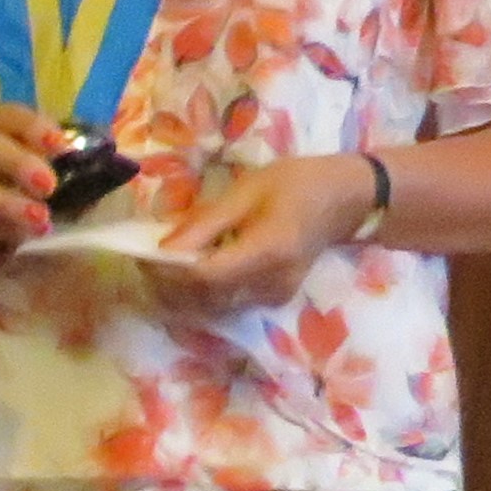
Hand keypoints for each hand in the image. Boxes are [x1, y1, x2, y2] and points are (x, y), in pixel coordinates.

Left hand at [155, 154, 372, 308]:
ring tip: (161, 268)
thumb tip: (162, 249)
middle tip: (144, 263)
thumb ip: (204, 224)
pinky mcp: (273, 298)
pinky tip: (190, 273)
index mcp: (268, 251)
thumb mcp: (245, 191)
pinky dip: (202, 293)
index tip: (144, 257)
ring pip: (213, 307)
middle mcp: (271, 283)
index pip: (204, 277)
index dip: (168, 272)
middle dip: (168, 286)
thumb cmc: (295, 183)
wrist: (345, 198)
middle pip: (205, 299)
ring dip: (181, 293)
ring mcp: (274, 295)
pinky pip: (228, 303)